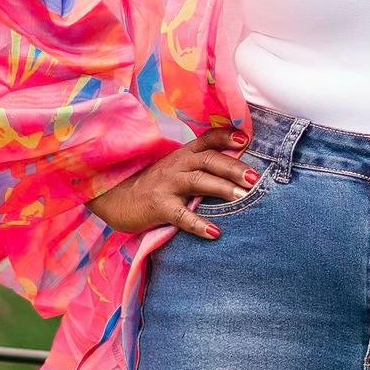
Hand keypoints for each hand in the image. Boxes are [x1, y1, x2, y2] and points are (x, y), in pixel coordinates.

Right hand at [91, 125, 258, 241]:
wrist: (114, 199)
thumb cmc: (152, 185)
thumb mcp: (175, 169)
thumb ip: (200, 165)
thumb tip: (235, 164)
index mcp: (182, 155)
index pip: (207, 140)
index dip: (226, 137)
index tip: (246, 139)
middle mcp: (177, 165)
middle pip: (209, 160)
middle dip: (233, 167)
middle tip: (255, 178)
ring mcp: (167, 185)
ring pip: (198, 182)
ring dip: (222, 188)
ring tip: (244, 197)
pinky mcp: (158, 206)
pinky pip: (181, 215)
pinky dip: (198, 223)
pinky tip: (214, 232)